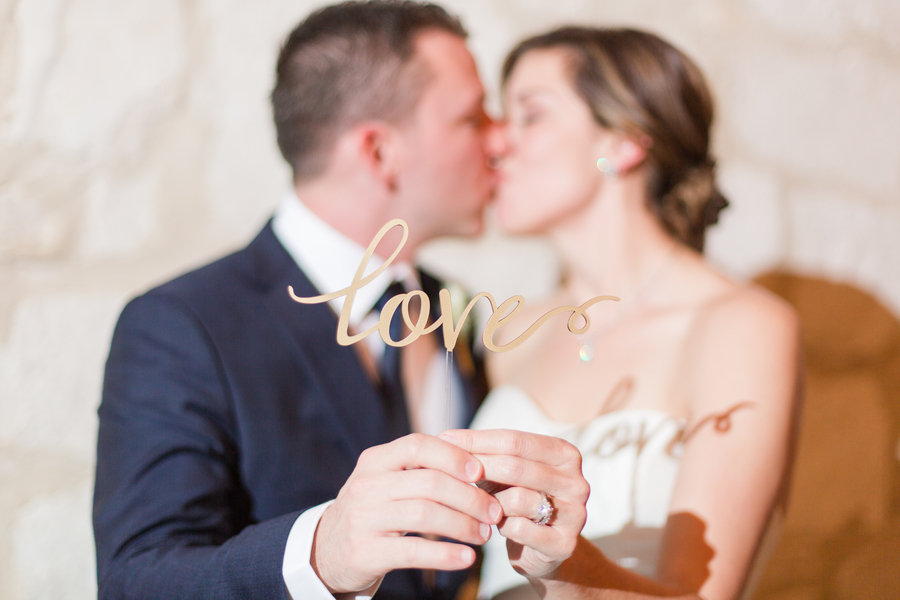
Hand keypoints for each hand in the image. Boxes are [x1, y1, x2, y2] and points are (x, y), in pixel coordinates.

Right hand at [311, 433, 502, 593]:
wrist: (324, 550)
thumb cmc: (371, 511)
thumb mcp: (385, 481)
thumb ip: (420, 468)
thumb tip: (476, 458)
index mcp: (374, 461)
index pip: (417, 445)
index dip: (453, 456)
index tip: (481, 471)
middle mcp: (366, 486)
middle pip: (429, 482)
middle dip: (470, 497)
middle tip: (494, 511)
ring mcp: (363, 519)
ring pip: (425, 515)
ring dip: (463, 525)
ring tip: (484, 535)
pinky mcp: (365, 552)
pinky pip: (413, 552)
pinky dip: (446, 555)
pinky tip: (466, 558)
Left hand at [440, 429, 588, 579]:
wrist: (541, 549)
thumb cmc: (517, 499)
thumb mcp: (504, 473)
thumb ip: (485, 455)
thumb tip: (446, 439)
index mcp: (565, 453)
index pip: (515, 440)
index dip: (477, 439)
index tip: (445, 439)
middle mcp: (577, 481)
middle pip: (516, 466)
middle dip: (477, 468)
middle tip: (447, 471)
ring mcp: (576, 513)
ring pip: (518, 498)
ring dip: (490, 503)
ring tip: (479, 505)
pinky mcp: (565, 543)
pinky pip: (520, 529)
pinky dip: (501, 526)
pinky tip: (493, 526)